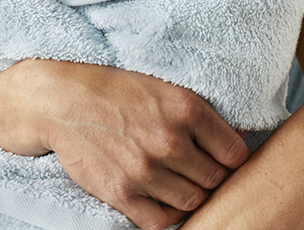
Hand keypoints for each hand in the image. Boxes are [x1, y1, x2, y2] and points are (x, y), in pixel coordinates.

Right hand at [18, 59, 248, 229]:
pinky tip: (163, 200)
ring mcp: (145, 170)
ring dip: (191, 196)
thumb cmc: (117, 91)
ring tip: (181, 183)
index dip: (233, 159)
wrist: (63, 101)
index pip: (235, 153)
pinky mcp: (122, 193)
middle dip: (212, 178)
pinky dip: (167, 215)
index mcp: (186, 109)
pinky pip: (160, 221)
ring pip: (192, 202)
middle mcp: (169, 141)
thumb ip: (204, 114)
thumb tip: (240, 137)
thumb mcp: (166, 88)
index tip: (223, 159)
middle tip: (199, 171)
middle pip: (215, 180)